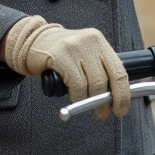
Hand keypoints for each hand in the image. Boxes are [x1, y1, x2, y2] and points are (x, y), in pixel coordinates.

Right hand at [4, 16, 129, 119]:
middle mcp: (90, 41)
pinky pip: (76, 84)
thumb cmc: (59, 53)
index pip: (119, 71)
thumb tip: (113, 97)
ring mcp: (75, 47)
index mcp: (100, 42)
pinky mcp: (60, 55)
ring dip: (90, 102)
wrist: (32, 40)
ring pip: (92, 84)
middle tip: (102, 114)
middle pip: (107, 80)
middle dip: (105, 103)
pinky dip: (77, 97)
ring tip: (84, 105)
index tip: (121, 109)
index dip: (123, 94)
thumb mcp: (84, 55)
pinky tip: (74, 97)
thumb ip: (98, 69)